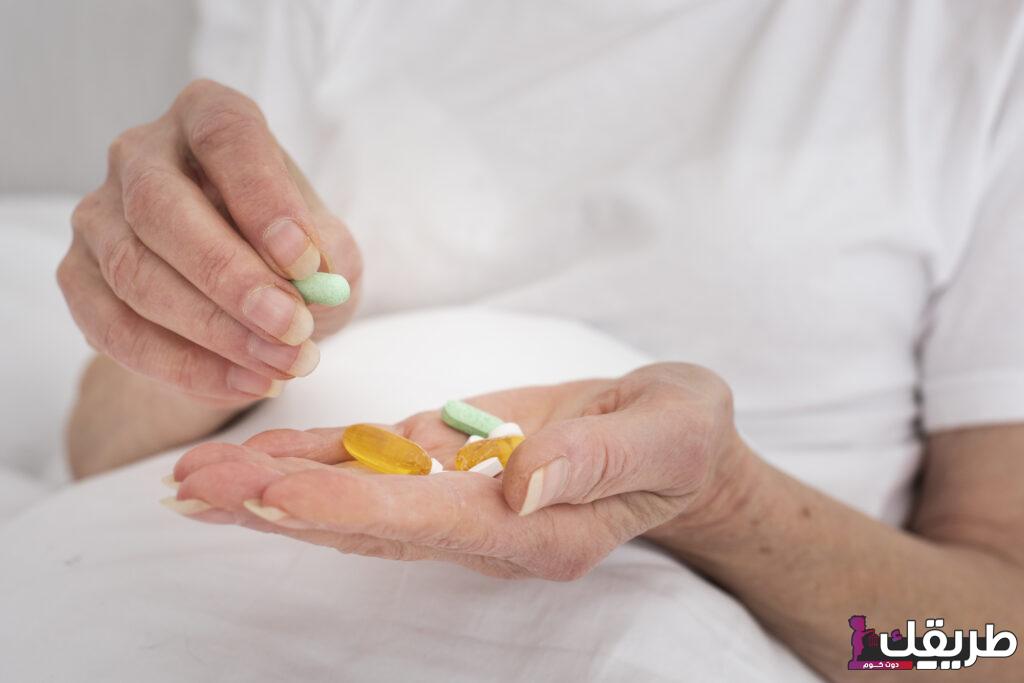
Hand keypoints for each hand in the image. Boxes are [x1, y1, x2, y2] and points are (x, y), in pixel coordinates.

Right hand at [58, 79, 361, 406]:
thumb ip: (326, 255)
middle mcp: (140, 154)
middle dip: (232, 279)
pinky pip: (115, 330)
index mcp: (207, 117)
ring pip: (135, 275)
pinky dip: (185, 367)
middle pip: (162, 208)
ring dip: (215, 333)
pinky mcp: (78, 277)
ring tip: (284, 365)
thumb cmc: (290, 255)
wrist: (245, 300)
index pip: (226, 136)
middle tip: (292, 328)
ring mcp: (98, 215)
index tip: (306, 261)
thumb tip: (312, 284)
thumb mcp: (327, 247)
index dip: (264, 198)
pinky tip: (246, 383)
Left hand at [166, 363, 751, 579]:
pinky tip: (257, 457)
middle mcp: (485, 527)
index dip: (354, 510)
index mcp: (538, 531)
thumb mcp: (669, 434)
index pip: (433, 522)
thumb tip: (526, 486)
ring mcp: (460, 498)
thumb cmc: (680, 437)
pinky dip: (313, 459)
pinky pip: (373, 464)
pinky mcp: (450, 462)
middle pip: (370, 523)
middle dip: (281, 504)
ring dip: (275, 485)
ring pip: (355, 497)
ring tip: (195, 478)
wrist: (671, 441)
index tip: (277, 497)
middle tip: (194, 491)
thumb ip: (600, 461)